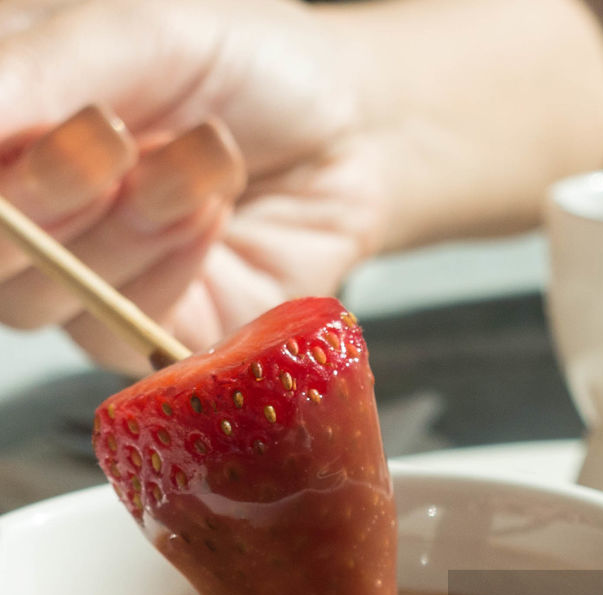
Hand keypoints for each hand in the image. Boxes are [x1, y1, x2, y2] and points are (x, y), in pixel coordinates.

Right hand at [0, 0, 383, 369]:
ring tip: (205, 153)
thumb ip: (37, 70)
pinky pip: (115, 329)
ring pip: (38, 296)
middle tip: (112, 134)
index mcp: (2, 115)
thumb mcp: (137, 28)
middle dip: (41, 192)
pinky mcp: (140, 333)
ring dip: (130, 221)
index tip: (25, 123)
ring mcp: (73, 277)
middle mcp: (19, 205)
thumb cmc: (239, 61)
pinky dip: (170, 265)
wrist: (345, 128)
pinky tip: (215, 211)